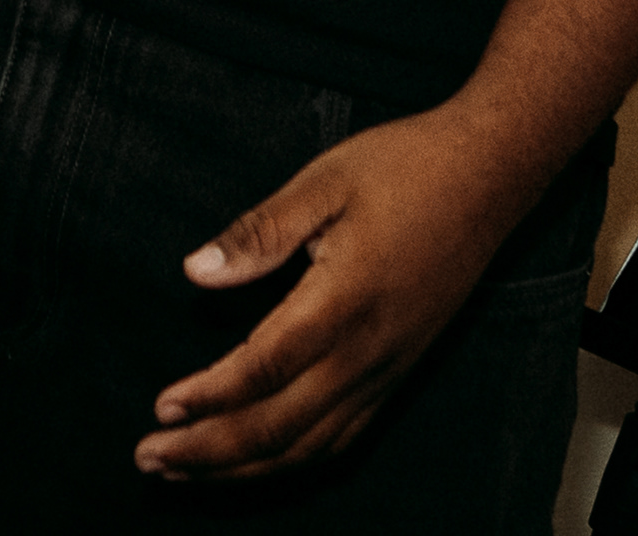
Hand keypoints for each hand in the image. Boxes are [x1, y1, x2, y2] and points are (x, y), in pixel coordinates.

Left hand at [139, 111, 535, 481]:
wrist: (488, 178)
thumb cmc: (403, 168)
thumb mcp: (324, 181)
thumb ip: (259, 231)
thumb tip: (195, 272)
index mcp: (345, 299)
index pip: (265, 367)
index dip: (210, 395)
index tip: (161, 407)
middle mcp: (369, 350)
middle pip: (281, 426)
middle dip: (210, 450)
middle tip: (149, 457)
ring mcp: (388, 369)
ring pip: (310, 446)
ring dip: (242, 466)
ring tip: (184, 470)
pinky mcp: (398, 373)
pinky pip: (341, 438)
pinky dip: (291, 461)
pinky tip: (255, 462)